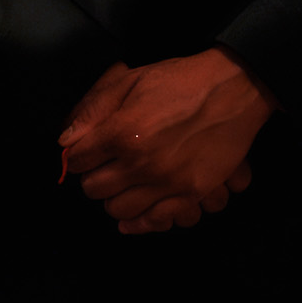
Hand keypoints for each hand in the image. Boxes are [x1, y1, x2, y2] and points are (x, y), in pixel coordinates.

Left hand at [59, 49, 275, 234]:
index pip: (77, 160)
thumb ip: (94, 110)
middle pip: (93, 188)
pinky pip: (153, 221)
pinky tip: (134, 214)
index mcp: (122, 132)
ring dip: (114, 198)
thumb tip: (66, 141)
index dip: (78, 155)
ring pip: (118, 208)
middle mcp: (140, 163)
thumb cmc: (182, 80)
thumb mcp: (132, 80)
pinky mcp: (190, 192)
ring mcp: (167, 181)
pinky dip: (139, 222)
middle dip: (93, 176)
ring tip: (123, 184)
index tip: (87, 152)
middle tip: (105, 166)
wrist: (235, 88)